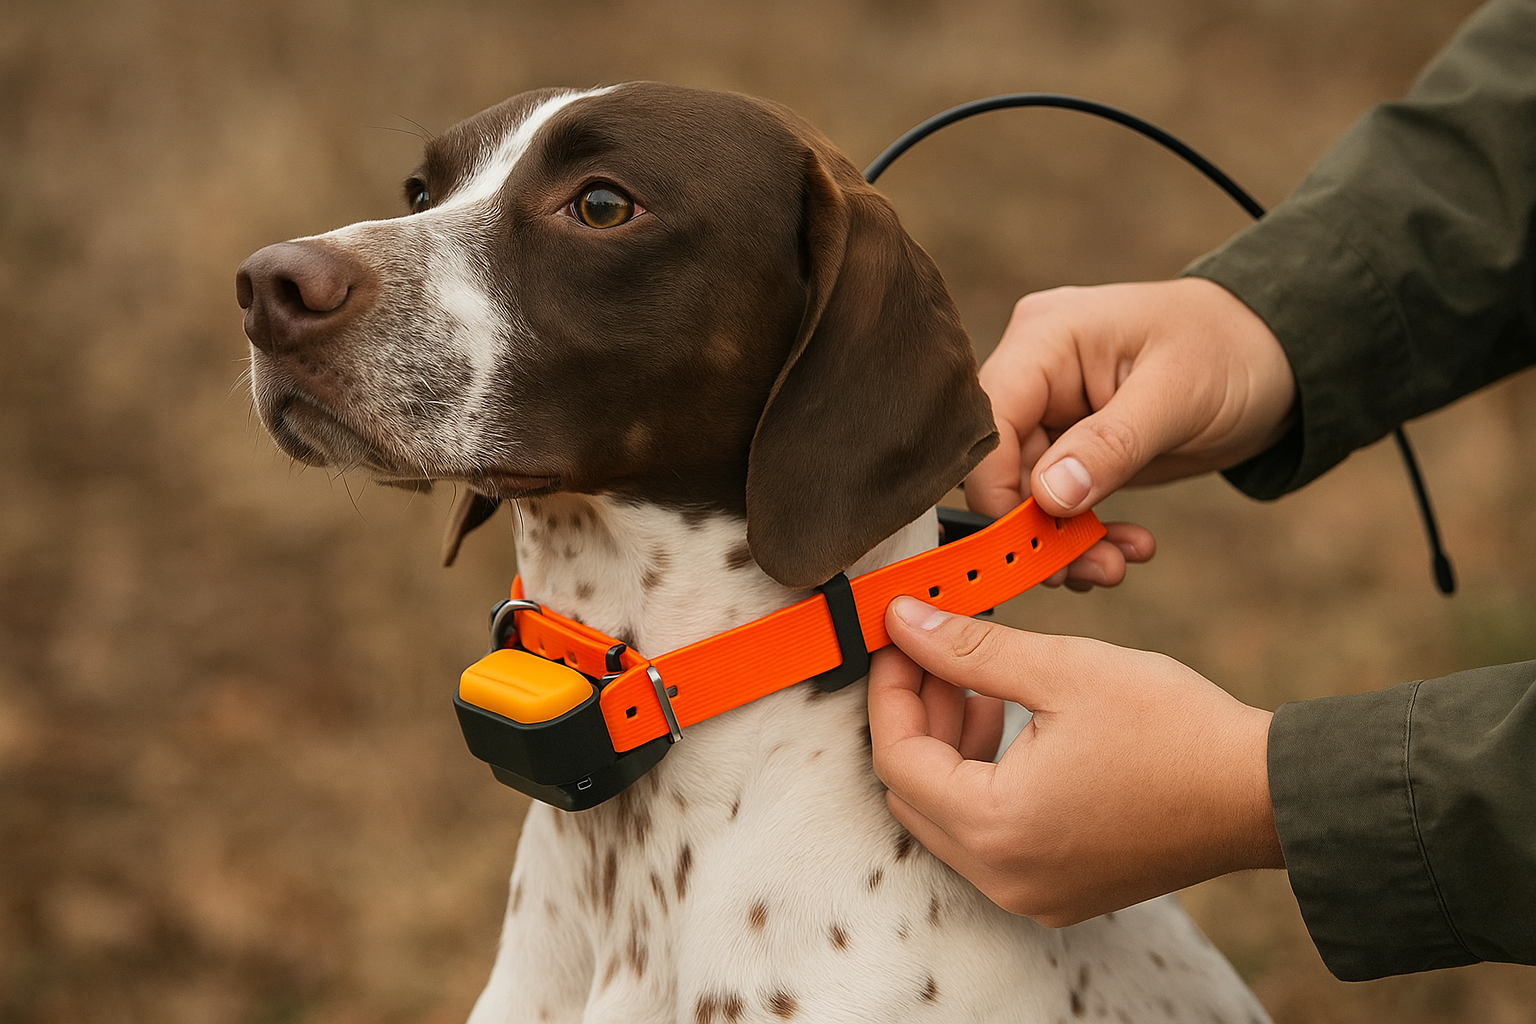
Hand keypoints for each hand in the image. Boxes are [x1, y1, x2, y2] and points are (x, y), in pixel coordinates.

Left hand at [867, 596, 1283, 925]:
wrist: (1264, 792)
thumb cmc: (1174, 729)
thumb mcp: (1062, 670)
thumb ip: (969, 649)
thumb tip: (901, 623)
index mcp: (995, 827)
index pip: (896, 758)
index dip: (890, 690)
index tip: (899, 639)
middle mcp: (1004, 877)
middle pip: (914, 793)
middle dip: (915, 718)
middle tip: (933, 655)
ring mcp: (1033, 893)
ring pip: (948, 817)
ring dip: (947, 748)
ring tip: (973, 682)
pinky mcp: (1061, 890)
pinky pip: (991, 838)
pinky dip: (983, 782)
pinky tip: (1007, 724)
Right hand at [965, 278, 1295, 587]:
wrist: (1276, 359)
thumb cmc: (1232, 351)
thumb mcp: (1177, 396)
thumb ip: (1110, 445)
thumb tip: (1048, 497)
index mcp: (1045, 338)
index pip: (989, 425)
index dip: (998, 490)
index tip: (1030, 547)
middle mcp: (1035, 373)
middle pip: (1001, 467)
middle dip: (1038, 528)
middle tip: (1085, 571)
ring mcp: (1051, 411)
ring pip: (1026, 496)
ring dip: (1064, 542)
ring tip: (1115, 565)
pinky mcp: (1071, 446)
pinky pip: (1056, 503)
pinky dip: (1084, 536)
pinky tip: (1126, 547)